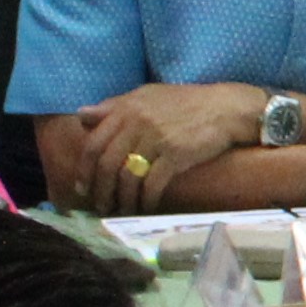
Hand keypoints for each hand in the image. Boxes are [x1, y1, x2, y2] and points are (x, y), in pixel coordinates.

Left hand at [65, 82, 262, 213]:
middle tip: (101, 205)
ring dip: (122, 199)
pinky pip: (152, 184)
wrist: (225, 108)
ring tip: (121, 211)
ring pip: (127, 177)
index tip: (82, 187)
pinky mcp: (176, 155)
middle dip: (101, 190)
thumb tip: (81, 116)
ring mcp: (156, 139)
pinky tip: (145, 207)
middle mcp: (137, 123)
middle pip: (107, 164)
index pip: (93, 143)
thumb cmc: (186, 102)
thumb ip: (113, 106)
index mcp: (126, 109)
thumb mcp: (146, 96)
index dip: (84, 169)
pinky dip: (145, 200)